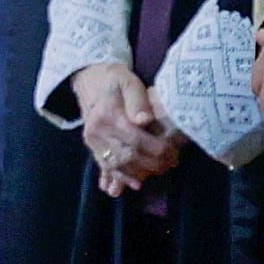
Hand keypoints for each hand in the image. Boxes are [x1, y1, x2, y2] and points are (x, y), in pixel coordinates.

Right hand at [71, 63, 176, 189]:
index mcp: (107, 114)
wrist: (90, 81)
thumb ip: (138, 99)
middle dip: (153, 163)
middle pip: (128, 156)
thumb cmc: (115, 80)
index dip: (157, 149)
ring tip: (161, 169)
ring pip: (118, 166)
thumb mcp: (128, 81)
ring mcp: (93, 142)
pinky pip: (106, 168)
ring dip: (141, 172)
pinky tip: (136, 184)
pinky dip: (121, 179)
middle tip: (172, 162)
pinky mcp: (93, 148)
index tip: (173, 152)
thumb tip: (145, 120)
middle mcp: (97, 131)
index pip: (136, 139)